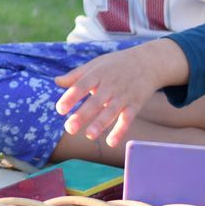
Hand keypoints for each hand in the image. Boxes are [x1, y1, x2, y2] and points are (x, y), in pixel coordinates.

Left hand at [53, 42, 173, 149]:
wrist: (148, 62)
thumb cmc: (116, 64)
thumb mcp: (95, 65)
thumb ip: (76, 75)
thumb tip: (56, 81)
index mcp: (97, 74)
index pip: (82, 85)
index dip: (71, 97)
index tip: (60, 109)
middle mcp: (110, 85)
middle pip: (95, 101)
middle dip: (83, 115)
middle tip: (70, 128)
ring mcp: (123, 95)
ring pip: (111, 111)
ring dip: (100, 124)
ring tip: (89, 136)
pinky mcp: (135, 105)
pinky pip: (127, 118)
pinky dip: (120, 130)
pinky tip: (111, 142)